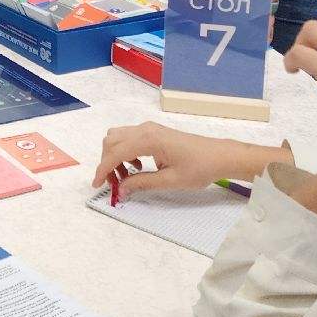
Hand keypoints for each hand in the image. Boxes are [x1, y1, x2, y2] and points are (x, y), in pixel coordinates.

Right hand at [93, 122, 274, 195]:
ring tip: (126, 175)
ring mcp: (149, 128)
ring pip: (118, 137)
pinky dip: (124, 151)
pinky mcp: (154, 132)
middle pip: (112, 141)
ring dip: (114, 155)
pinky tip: (137, 166)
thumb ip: (142, 183)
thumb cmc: (198, 168)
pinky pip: (129, 137)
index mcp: (148, 139)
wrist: (219, 156)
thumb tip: (121, 189)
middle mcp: (145, 129)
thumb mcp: (170, 181)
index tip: (97, 185)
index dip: (103, 169)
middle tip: (115, 184)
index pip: (116, 152)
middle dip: (107, 162)